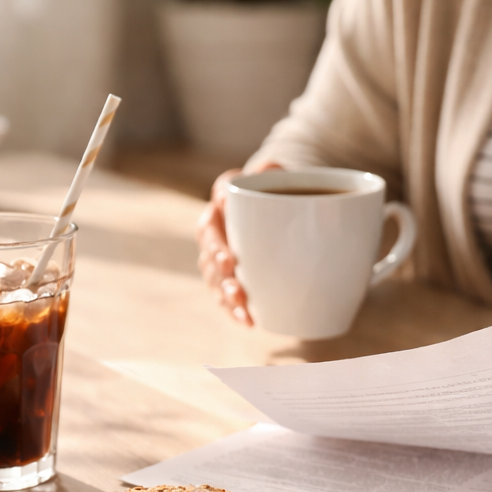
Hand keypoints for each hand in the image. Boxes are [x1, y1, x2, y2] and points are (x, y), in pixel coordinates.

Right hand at [197, 164, 281, 326]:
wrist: (283, 213)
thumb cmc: (279, 192)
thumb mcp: (280, 176)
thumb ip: (274, 171)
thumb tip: (271, 171)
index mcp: (225, 201)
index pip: (216, 203)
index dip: (217, 209)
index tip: (223, 213)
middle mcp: (215, 229)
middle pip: (208, 243)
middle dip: (216, 256)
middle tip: (230, 266)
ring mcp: (218, 257)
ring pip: (213, 275)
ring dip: (224, 290)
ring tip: (241, 303)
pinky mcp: (228, 280)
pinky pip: (224, 297)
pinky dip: (233, 311)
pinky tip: (248, 321)